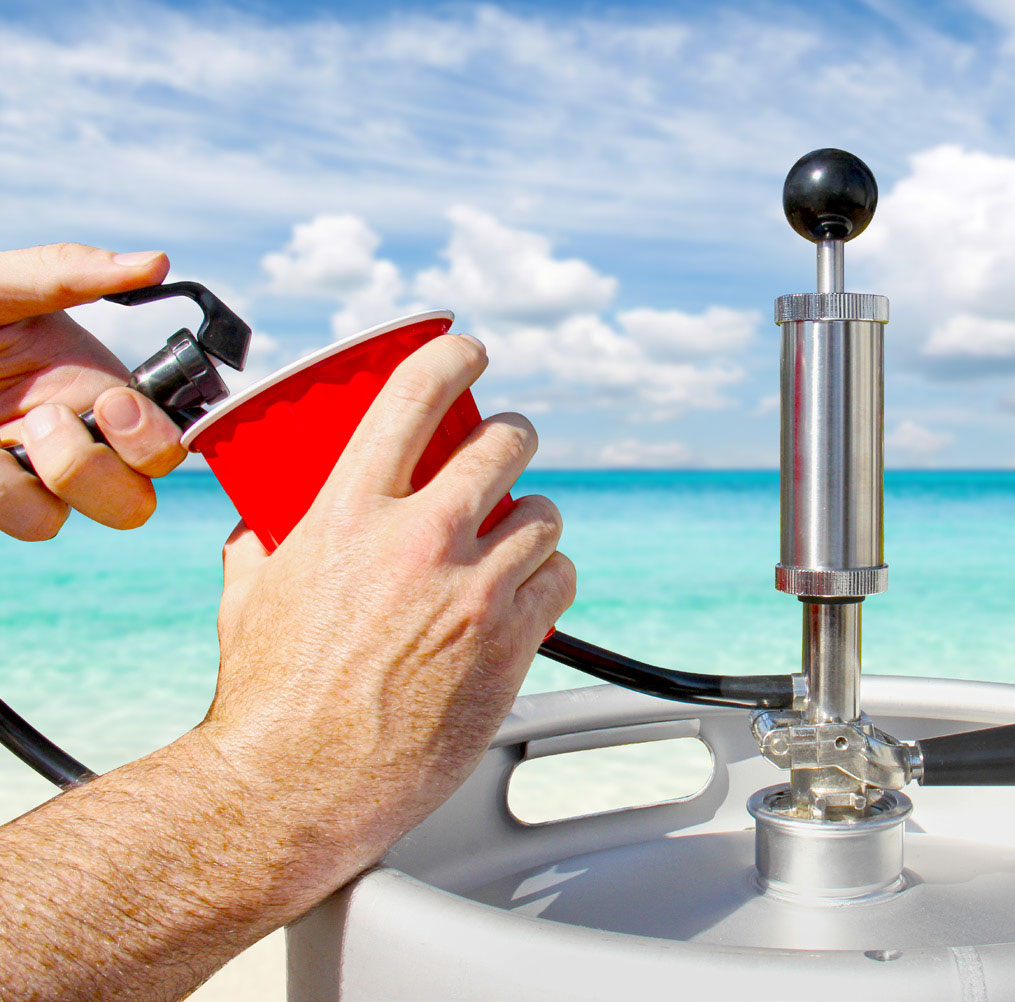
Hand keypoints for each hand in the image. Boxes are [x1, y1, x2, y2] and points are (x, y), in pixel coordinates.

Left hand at [0, 243, 186, 540]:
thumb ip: (64, 273)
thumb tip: (156, 262)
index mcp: (89, 395)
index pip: (164, 446)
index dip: (154, 440)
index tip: (110, 404)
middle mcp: (62, 444)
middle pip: (132, 503)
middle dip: (98, 473)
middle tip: (46, 420)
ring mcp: (14, 479)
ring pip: (51, 520)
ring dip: (16, 482)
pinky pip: (3, 516)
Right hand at [200, 334, 574, 894]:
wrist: (297, 789)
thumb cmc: (268, 700)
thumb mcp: (249, 595)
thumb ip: (265, 544)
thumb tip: (267, 524)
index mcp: (350, 514)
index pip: (414, 397)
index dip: (453, 358)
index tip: (469, 352)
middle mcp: (419, 541)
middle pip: (504, 445)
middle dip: (514, 435)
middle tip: (509, 446)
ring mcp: (472, 592)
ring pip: (545, 513)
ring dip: (535, 515)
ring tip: (518, 531)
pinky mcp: (509, 644)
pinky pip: (561, 580)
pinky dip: (551, 577)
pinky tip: (530, 589)